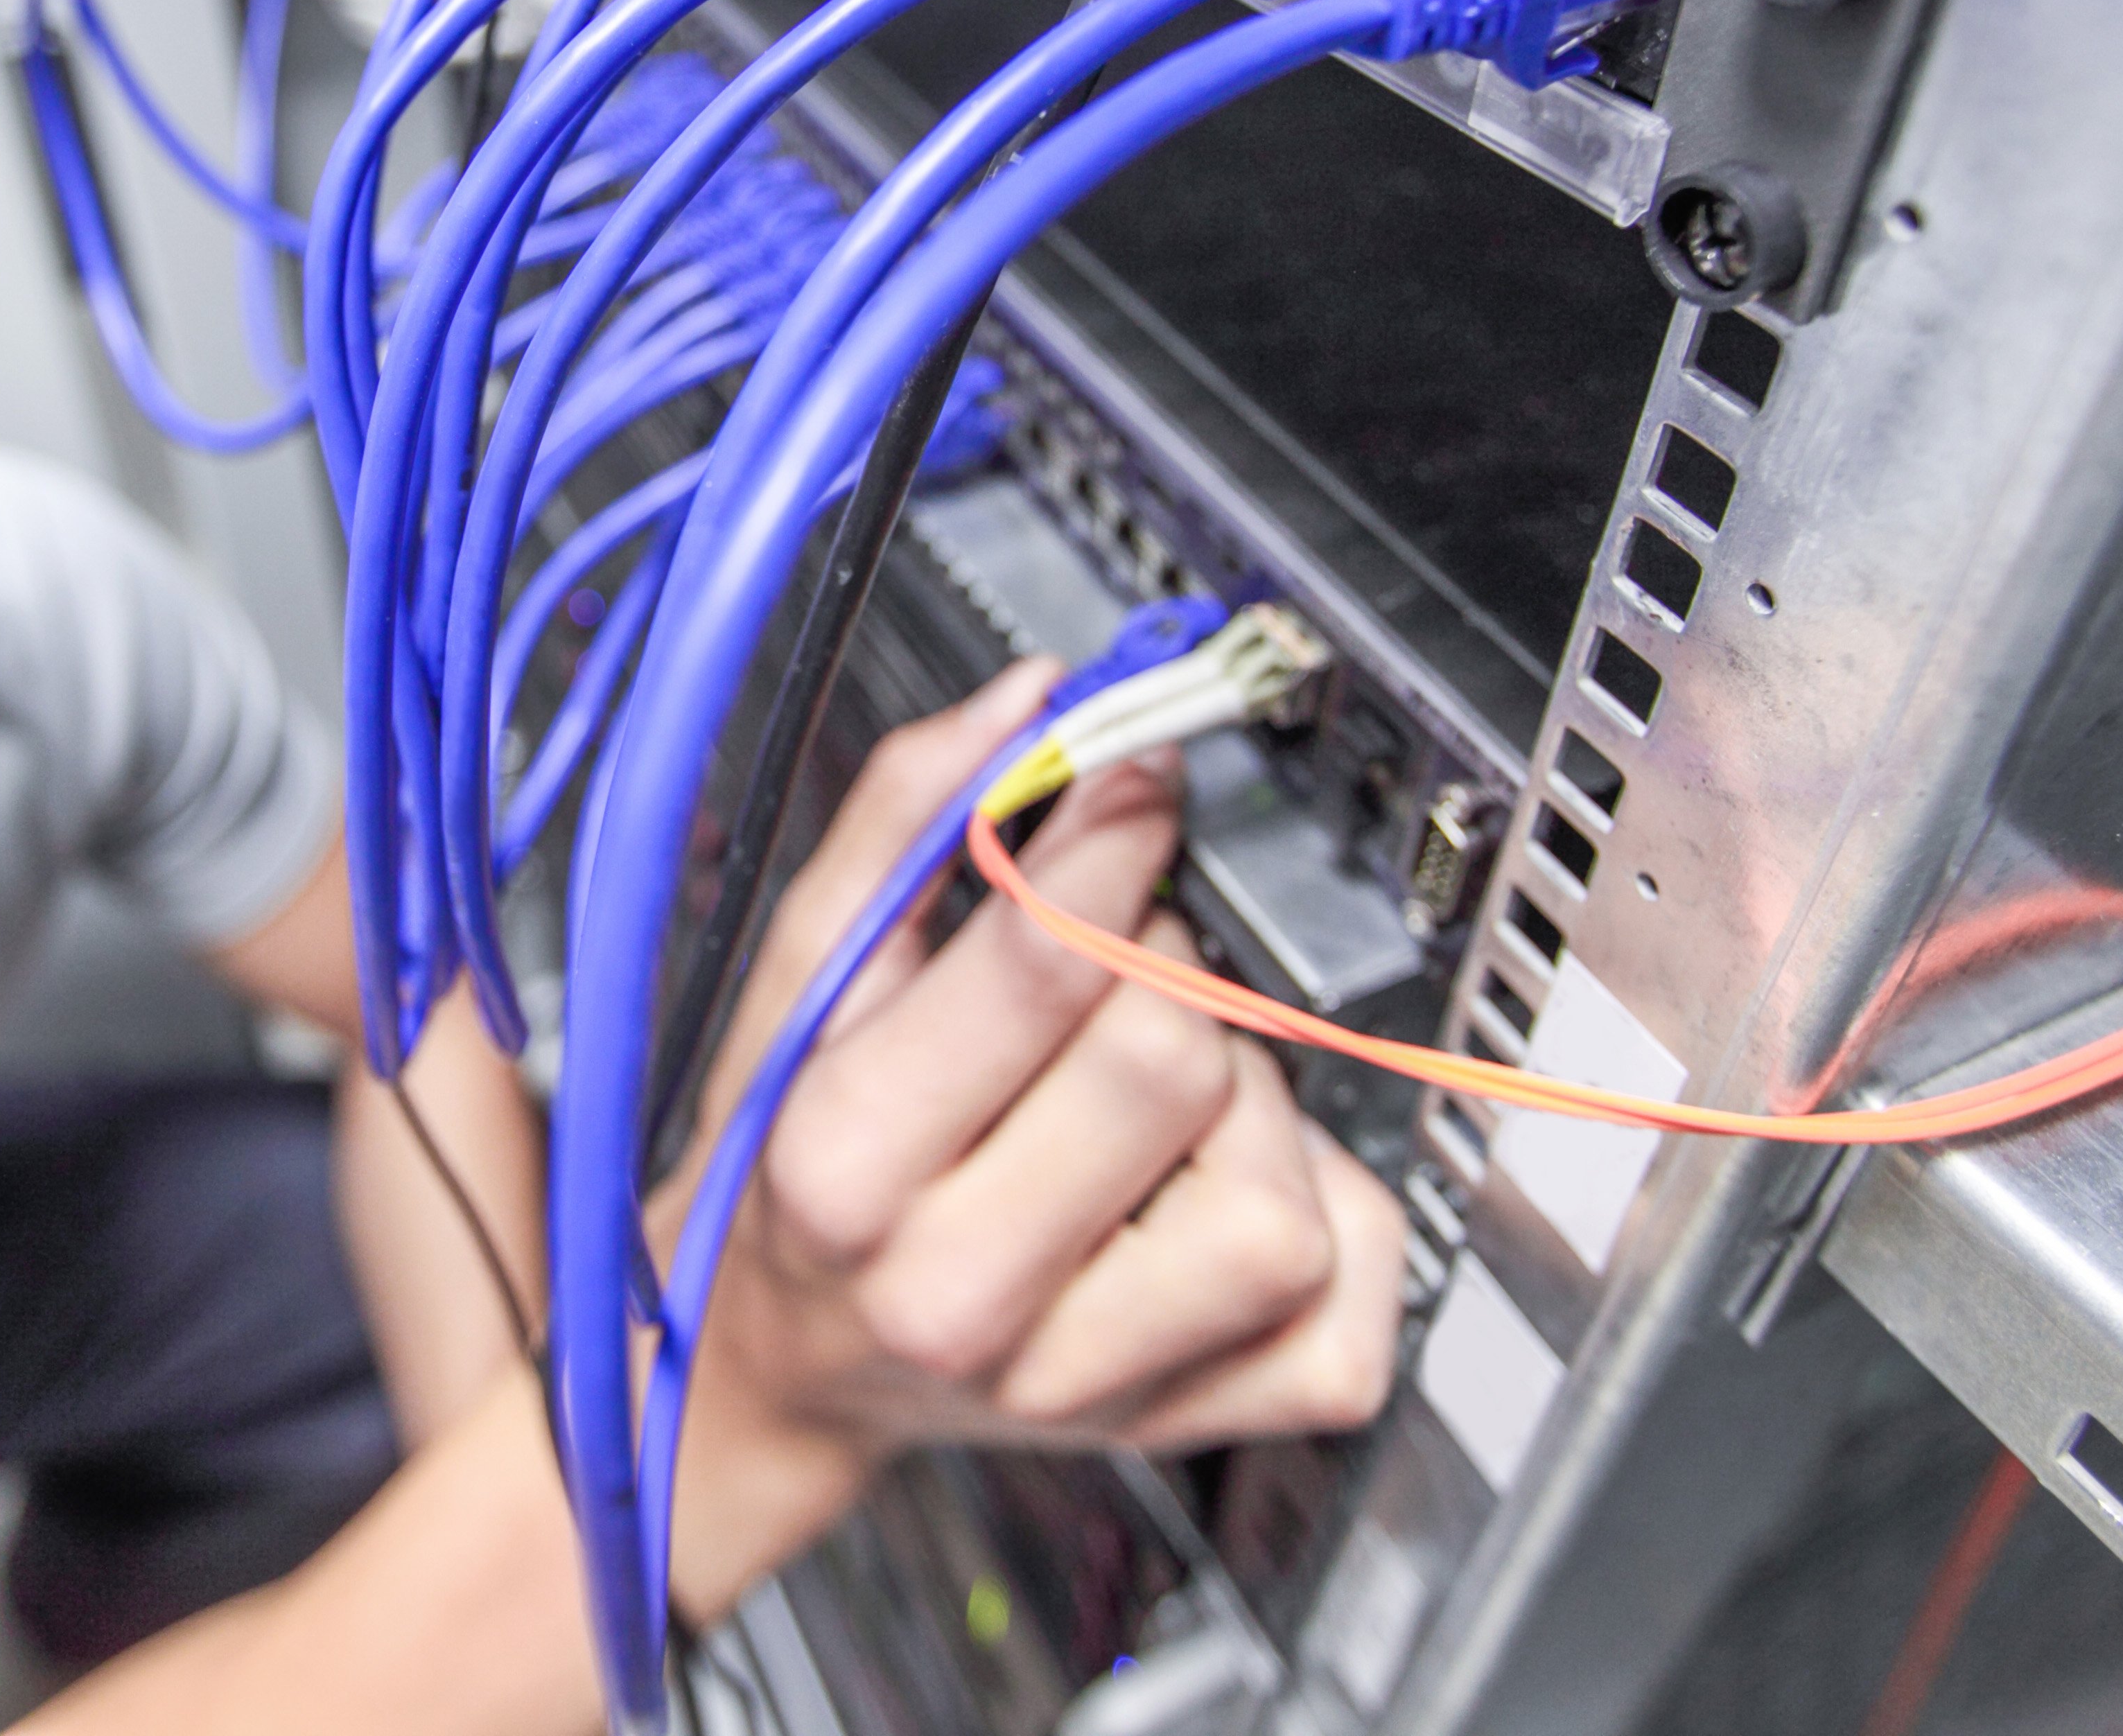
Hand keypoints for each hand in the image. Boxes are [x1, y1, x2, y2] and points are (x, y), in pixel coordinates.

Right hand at [660, 662, 1404, 1604]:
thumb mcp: (801, 974)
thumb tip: (1035, 700)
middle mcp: (960, 1293)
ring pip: (1277, 1188)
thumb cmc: (788, 1160)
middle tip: (1113, 960)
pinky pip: (1346, 1293)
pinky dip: (1323, 1213)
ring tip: (1151, 1091)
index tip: (1131, 775)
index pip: (1050, 963)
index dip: (1116, 832)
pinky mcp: (1187, 1421)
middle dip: (1161, 966)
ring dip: (1241, 1099)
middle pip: (1175, 1057)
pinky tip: (1218, 1183)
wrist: (776, 1364)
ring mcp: (1084, 1381)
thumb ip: (905, 820)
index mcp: (847, 1168)